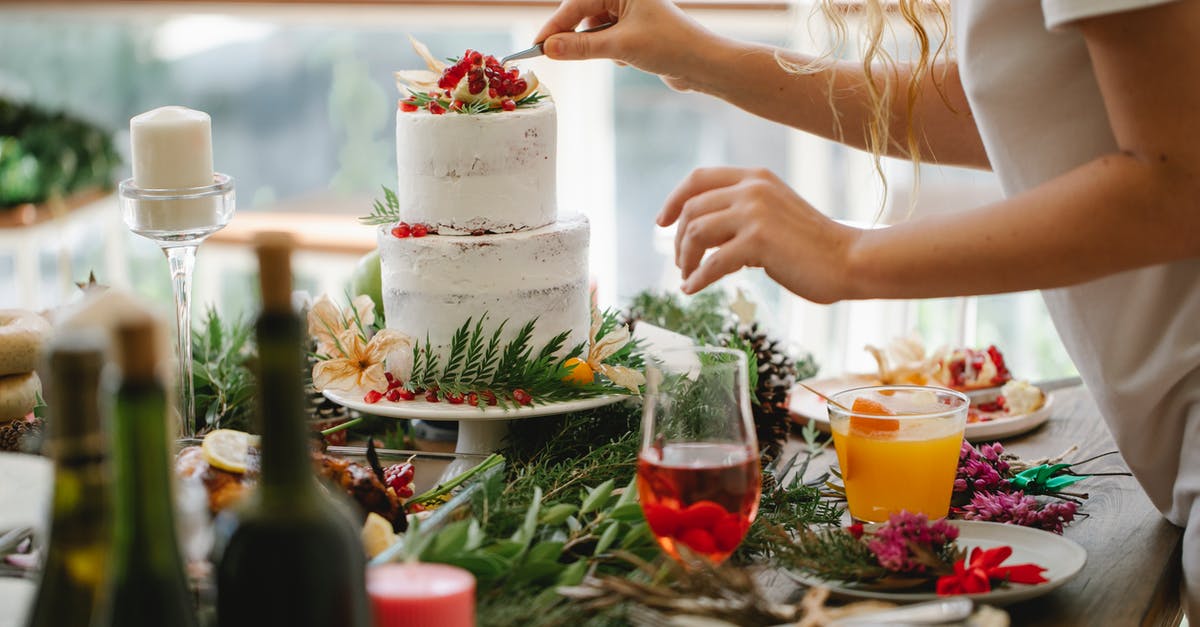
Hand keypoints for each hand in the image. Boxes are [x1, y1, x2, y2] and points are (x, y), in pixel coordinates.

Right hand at [533, 0, 718, 90]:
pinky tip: (627, 60)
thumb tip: (549, 49)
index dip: (554, 27)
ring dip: (597, 48)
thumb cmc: (669, 46)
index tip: (537, 46)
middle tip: (554, 55)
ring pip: (593, 31)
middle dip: (574, 37)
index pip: (576, 4)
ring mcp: (629, 14)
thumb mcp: (620, 47)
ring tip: (616, 57)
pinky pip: (606, 42)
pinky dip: (610, 53)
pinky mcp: (633, 32)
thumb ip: (581, 48)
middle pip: (582, 15)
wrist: (702, 64)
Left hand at [658, 167, 861, 303]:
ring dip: (685, 258)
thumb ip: (741, 215)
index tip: (661, 222)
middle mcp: (752, 189)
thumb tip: (703, 234)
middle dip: (678, 238)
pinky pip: (712, 262)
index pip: (698, 178)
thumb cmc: (813, 245)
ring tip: (688, 276)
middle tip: (680, 262)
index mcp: (755, 177)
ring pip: (696, 232)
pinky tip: (693, 289)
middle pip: (691, 208)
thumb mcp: (774, 214)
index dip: (673, 199)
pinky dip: (697, 278)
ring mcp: (755, 213)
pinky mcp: (758, 242)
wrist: (850, 260)